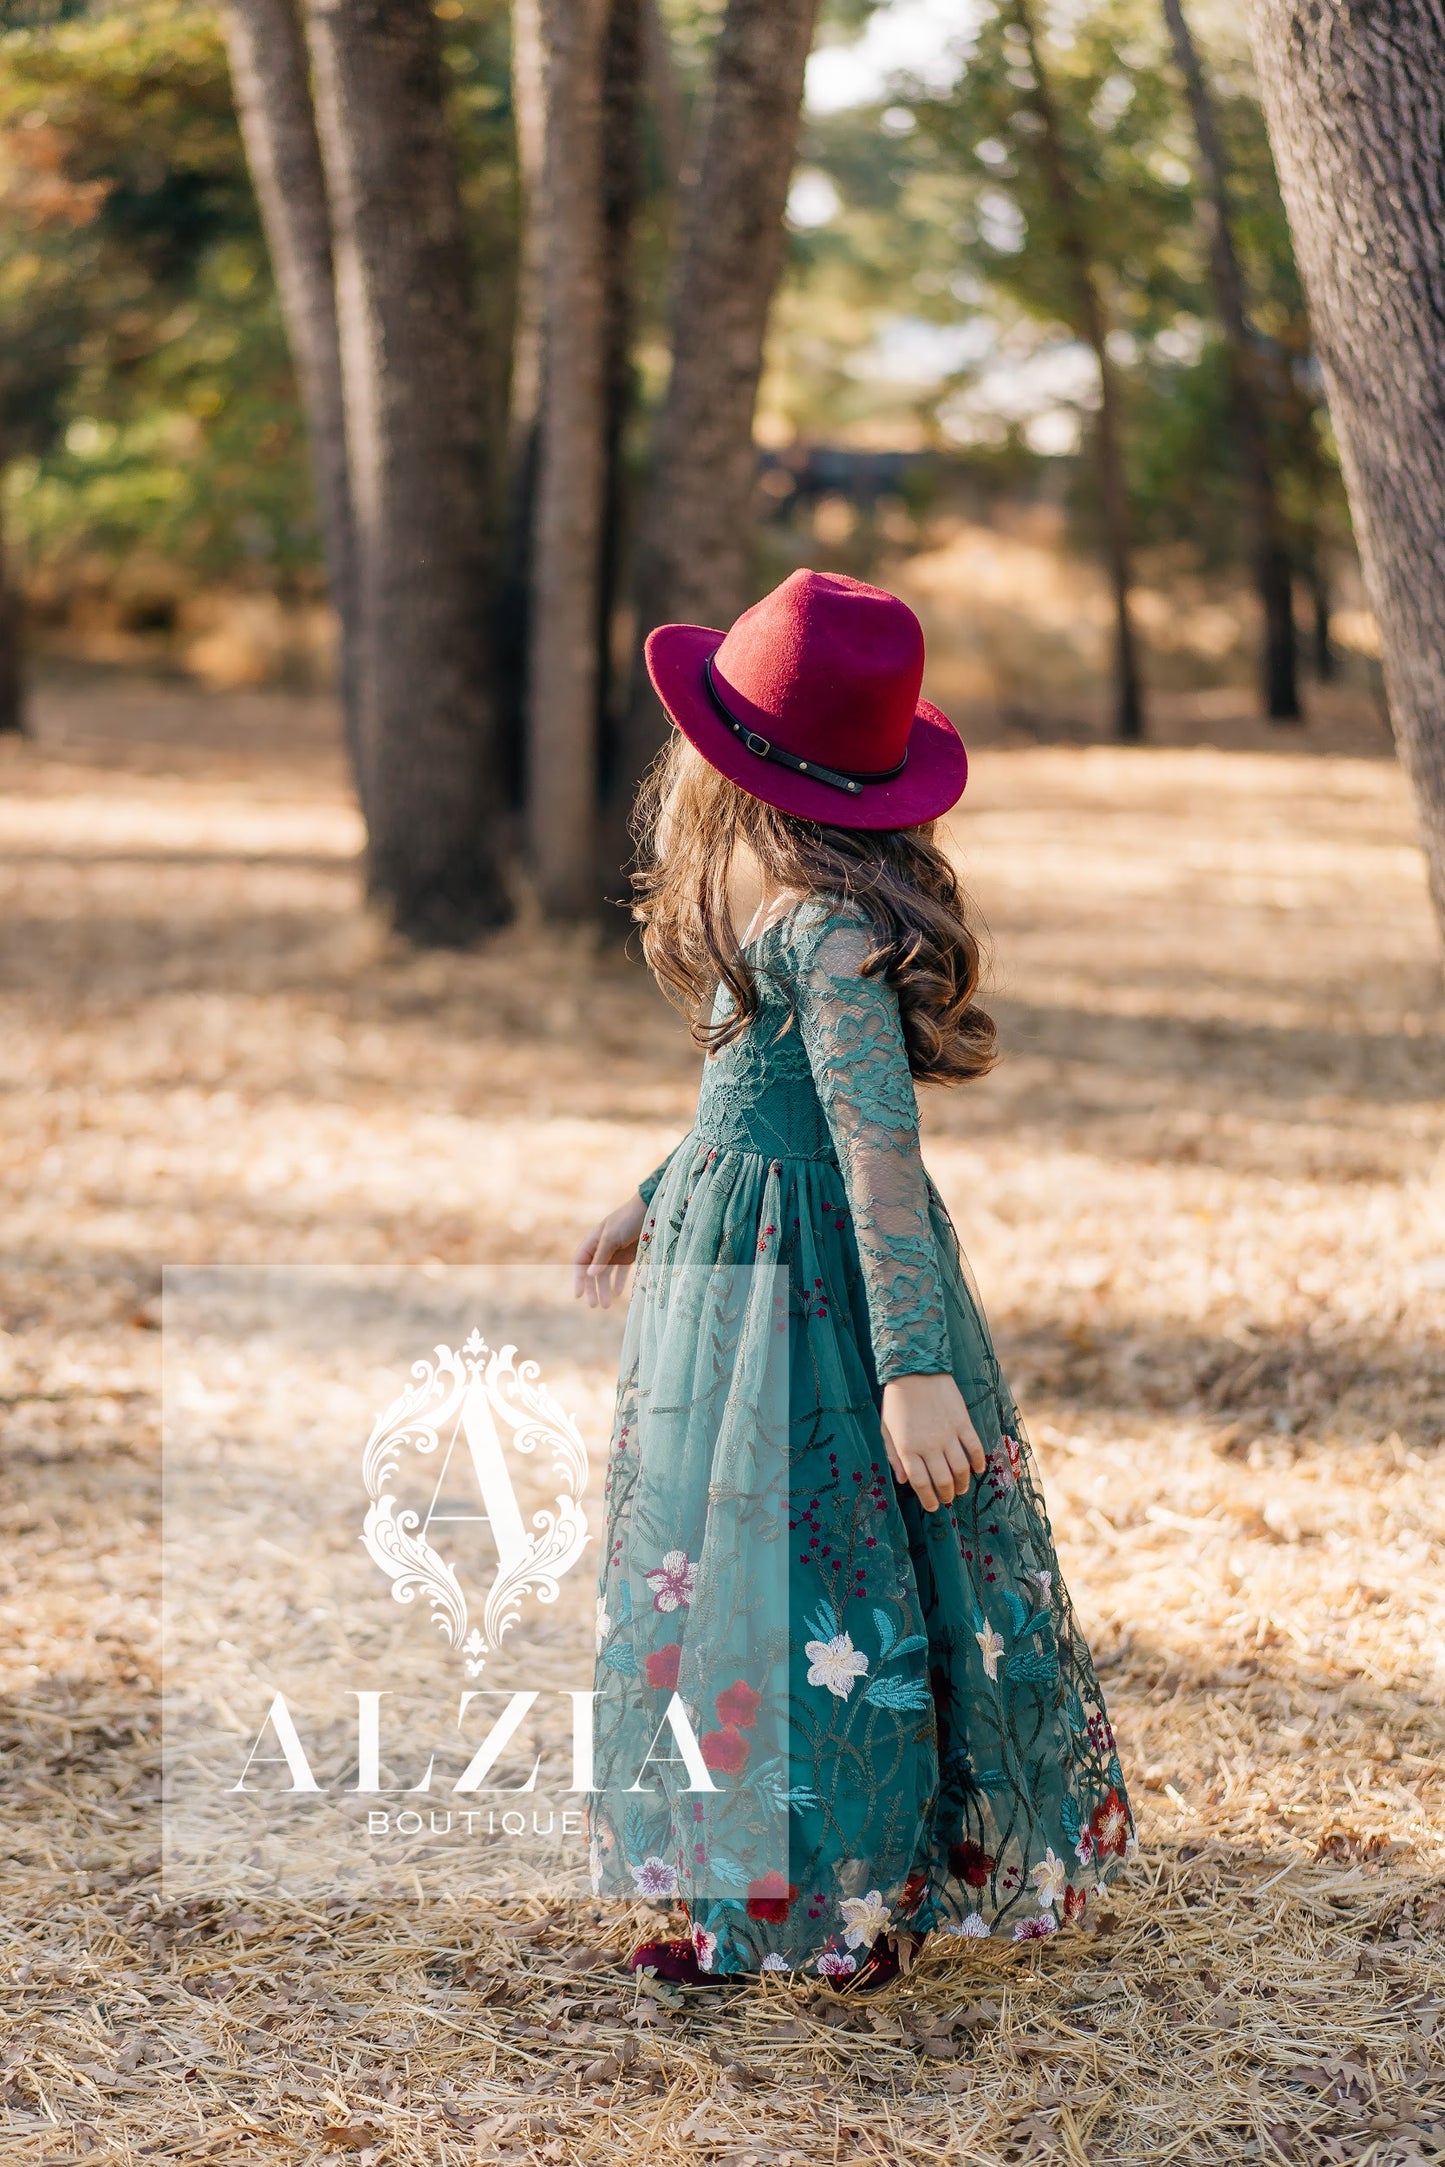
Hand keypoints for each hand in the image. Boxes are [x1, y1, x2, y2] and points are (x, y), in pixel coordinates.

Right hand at [573, 1192, 647, 1308]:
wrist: (652, 1209)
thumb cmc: (628, 1220)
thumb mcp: (612, 1237)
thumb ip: (601, 1257)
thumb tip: (589, 1275)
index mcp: (594, 1240)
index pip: (580, 1263)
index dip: (578, 1279)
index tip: (578, 1295)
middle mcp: (602, 1247)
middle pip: (592, 1272)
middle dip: (592, 1289)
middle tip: (594, 1305)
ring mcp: (616, 1252)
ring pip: (606, 1274)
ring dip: (605, 1289)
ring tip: (607, 1305)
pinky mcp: (629, 1255)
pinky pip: (621, 1272)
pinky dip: (619, 1282)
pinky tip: (619, 1294)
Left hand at [880, 1372, 985, 1510]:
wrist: (915, 1369)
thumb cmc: (896, 1401)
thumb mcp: (886, 1429)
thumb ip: (894, 1456)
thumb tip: (903, 1481)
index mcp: (907, 1448)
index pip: (920, 1483)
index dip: (928, 1498)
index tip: (932, 1507)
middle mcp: (928, 1445)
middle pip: (942, 1480)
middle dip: (946, 1495)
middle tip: (948, 1499)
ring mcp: (947, 1434)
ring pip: (961, 1469)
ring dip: (963, 1484)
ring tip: (961, 1489)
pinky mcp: (962, 1422)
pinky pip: (974, 1448)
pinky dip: (978, 1462)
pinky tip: (978, 1469)